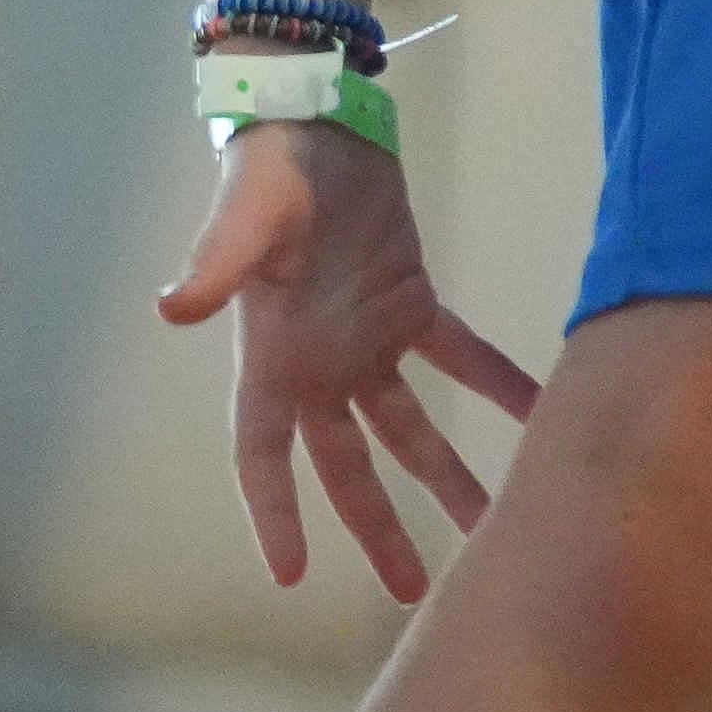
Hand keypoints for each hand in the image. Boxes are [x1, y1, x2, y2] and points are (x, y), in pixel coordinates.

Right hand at [156, 121, 542, 600]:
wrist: (314, 118)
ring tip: (491, 530)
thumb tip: (172, 308)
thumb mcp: (246, 216)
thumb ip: (218, 264)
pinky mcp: (409, 304)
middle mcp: (317, 366)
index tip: (288, 575)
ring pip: (407, 430)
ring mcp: (365, 340)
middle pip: (347, 468)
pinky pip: (459, 358)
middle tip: (416, 592)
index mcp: (269, 358)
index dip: (272, 512)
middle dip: (377, 529)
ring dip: (445, 478)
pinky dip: (496, 386)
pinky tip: (539, 414)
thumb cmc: (269, 170)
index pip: (262, 455)